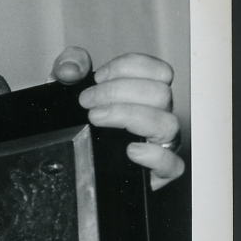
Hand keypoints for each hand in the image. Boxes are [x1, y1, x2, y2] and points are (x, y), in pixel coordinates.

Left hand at [52, 46, 183, 189]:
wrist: (72, 163)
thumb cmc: (79, 124)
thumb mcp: (69, 90)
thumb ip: (69, 68)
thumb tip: (71, 69)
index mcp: (146, 94)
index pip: (157, 70)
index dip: (127, 68)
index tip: (97, 78)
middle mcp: (158, 116)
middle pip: (160, 93)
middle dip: (118, 91)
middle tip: (87, 101)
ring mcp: (161, 144)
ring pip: (167, 123)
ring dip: (128, 115)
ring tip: (96, 119)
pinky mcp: (158, 172)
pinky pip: (172, 164)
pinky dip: (154, 156)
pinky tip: (130, 150)